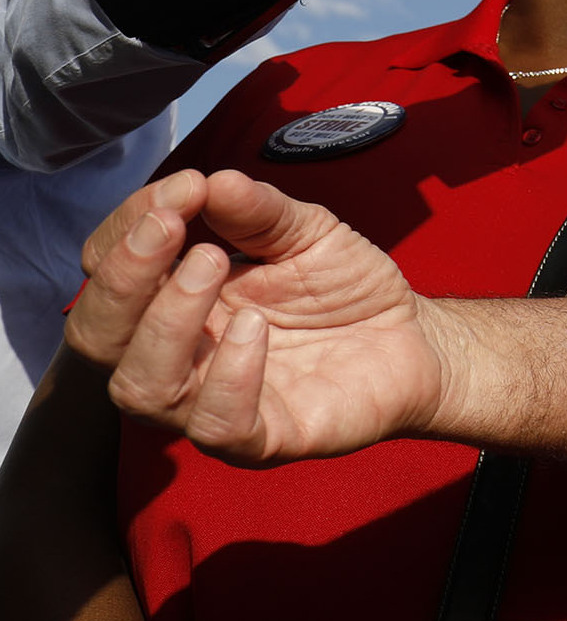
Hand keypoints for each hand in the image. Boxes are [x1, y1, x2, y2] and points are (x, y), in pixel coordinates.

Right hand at [71, 170, 450, 466]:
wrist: (415, 336)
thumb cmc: (345, 287)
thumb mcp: (307, 231)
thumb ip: (259, 210)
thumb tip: (209, 181)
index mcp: (172, 301)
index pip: (105, 273)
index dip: (128, 229)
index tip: (185, 187)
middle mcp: (177, 358)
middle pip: (97, 338)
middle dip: (122, 279)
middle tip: (171, 226)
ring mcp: (211, 403)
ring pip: (141, 388)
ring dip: (165, 322)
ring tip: (213, 264)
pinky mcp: (262, 439)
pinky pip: (217, 425)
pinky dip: (228, 376)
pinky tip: (255, 326)